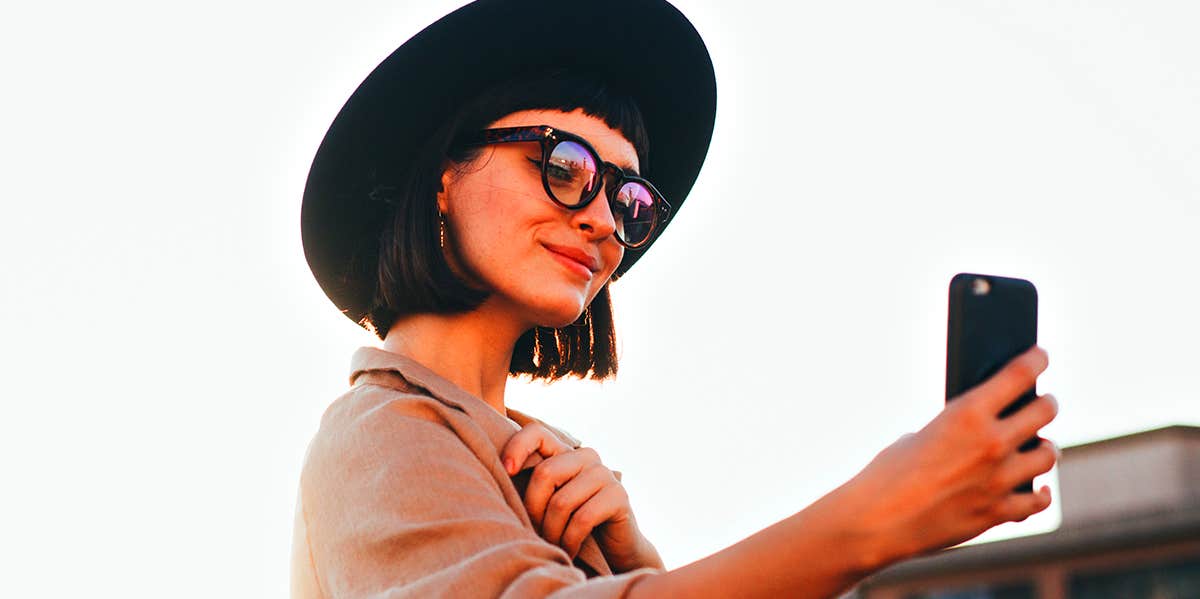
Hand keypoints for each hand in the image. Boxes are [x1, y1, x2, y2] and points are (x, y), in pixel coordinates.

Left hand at [500, 422, 662, 572]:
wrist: (614, 549)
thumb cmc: (570, 525)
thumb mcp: (547, 502)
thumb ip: (529, 486)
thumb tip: (495, 477)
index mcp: (564, 452)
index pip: (537, 433)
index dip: (518, 447)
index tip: (507, 471)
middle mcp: (586, 456)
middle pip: (545, 474)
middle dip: (534, 510)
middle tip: (535, 533)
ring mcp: (604, 474)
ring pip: (561, 502)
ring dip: (551, 532)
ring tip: (551, 546)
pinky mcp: (619, 495)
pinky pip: (582, 519)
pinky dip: (569, 541)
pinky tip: (568, 552)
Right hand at [837, 346, 1059, 564]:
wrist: (876, 521)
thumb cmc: (887, 474)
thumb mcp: (920, 436)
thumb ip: (957, 431)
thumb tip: (982, 431)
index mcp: (966, 414)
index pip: (1018, 374)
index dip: (1036, 359)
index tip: (1041, 356)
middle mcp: (991, 444)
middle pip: (1045, 411)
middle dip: (1045, 403)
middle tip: (1043, 403)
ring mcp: (998, 480)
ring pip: (1047, 455)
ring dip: (1044, 447)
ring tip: (1038, 446)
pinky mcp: (997, 513)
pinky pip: (1038, 501)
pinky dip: (1039, 493)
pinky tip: (1037, 488)